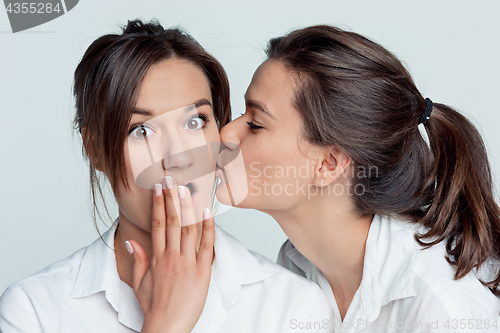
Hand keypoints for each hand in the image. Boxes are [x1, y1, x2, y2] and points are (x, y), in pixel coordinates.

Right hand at [125, 176, 214, 332]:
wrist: (166, 327)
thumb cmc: (153, 306)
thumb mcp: (138, 282)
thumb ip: (137, 259)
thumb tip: (130, 240)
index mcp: (157, 257)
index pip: (158, 224)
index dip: (158, 203)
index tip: (158, 187)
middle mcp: (171, 256)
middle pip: (173, 221)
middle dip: (172, 197)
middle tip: (171, 178)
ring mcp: (188, 263)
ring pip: (189, 229)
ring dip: (188, 206)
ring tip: (187, 187)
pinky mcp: (202, 271)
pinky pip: (207, 246)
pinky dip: (208, 228)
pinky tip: (207, 212)